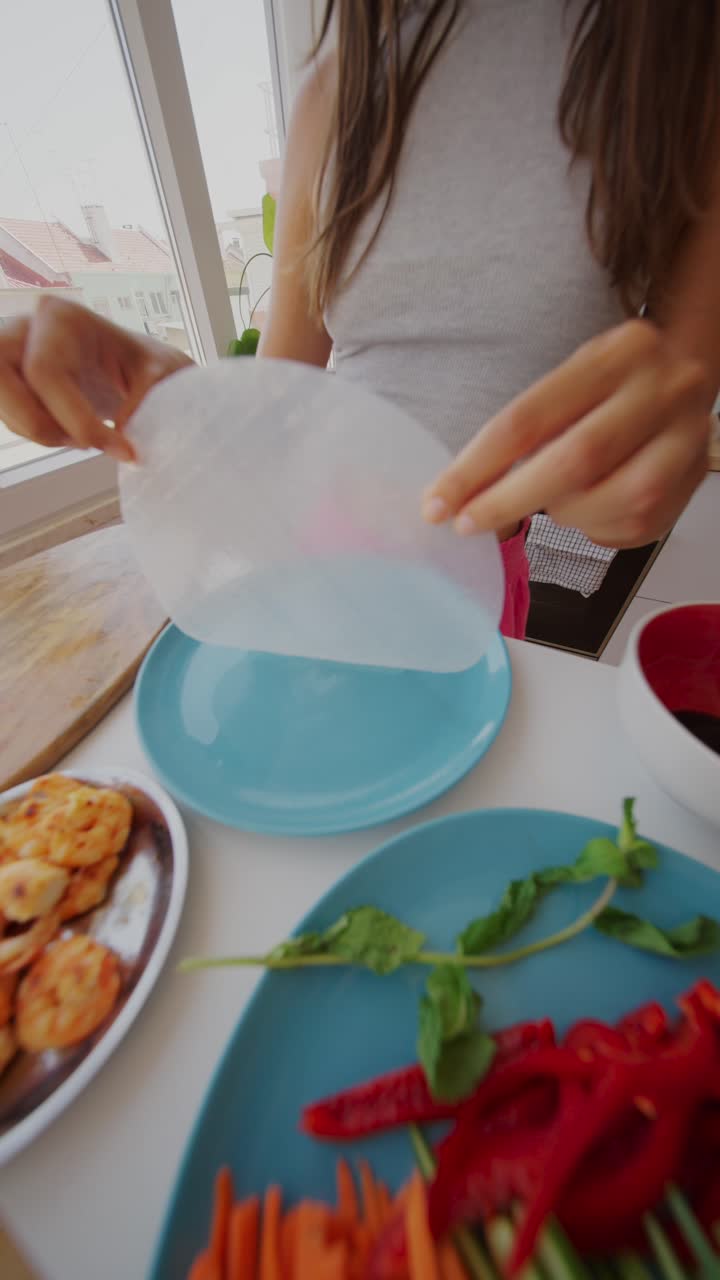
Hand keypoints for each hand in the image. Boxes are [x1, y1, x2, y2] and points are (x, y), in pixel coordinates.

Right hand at [0, 297, 192, 461]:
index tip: (120, 447)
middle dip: (41, 426)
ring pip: (2, 403)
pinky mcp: (12, 382)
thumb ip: (147, 396)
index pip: (45, 371)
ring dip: (41, 434)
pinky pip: (9, 416)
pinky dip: (39, 434)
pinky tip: (71, 432)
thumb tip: (121, 429)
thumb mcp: (164, 373)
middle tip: (84, 443)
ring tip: (84, 438)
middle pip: (1, 378)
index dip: (76, 420)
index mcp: (62, 318)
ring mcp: (13, 354)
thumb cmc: (147, 364)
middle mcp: (27, 329)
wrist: (136, 370)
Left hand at [424, 320, 712, 547]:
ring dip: (567, 514)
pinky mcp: (693, 479)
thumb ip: (526, 431)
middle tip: (471, 524)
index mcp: (617, 353)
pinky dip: (597, 528)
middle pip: (575, 460)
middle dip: (511, 500)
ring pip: (611, 499)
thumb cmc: (611, 388)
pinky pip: (635, 524)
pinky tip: (591, 512)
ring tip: (555, 503)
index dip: (478, 468)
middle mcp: (661, 389)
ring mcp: (685, 436)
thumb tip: (463, 492)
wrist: (687, 379)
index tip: (440, 502)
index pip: (530, 418)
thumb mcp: (571, 383)